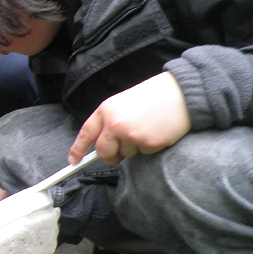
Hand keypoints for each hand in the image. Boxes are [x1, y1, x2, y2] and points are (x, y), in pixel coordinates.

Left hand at [69, 72, 191, 164]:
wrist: (179, 93)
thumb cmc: (152, 97)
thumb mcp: (122, 103)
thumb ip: (110, 121)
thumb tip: (103, 143)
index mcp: (105, 110)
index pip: (86, 133)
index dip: (77, 149)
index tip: (73, 161)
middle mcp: (114, 123)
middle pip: (103, 152)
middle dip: (110, 156)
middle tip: (120, 152)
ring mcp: (129, 134)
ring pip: (125, 155)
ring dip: (134, 148)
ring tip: (146, 128)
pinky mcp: (146, 143)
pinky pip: (143, 154)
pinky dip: (150, 147)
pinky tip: (156, 132)